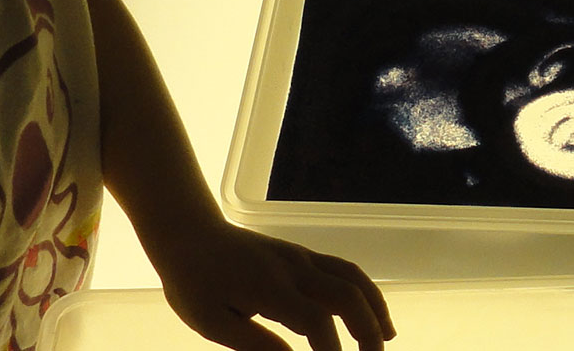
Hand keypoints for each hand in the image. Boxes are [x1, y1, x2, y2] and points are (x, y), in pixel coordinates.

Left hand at [154, 223, 394, 350]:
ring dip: (375, 308)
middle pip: (347, 295)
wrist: (188, 232)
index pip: (315, 321)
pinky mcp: (302, 255)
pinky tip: (370, 312)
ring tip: (385, 338)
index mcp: (269, 287)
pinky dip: (364, 291)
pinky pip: (344, 270)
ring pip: (352, 277)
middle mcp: (294, 268)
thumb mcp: (209, 321)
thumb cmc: (192, 281)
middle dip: (367, 332)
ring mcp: (301, 258)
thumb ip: (251, 342)